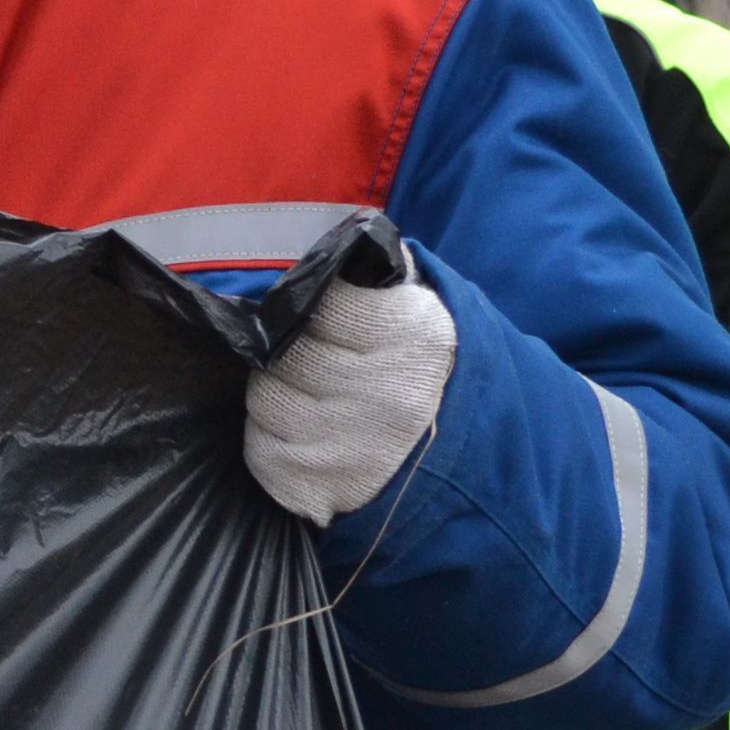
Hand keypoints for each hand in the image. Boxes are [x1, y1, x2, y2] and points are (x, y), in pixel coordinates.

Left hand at [242, 266, 457, 523]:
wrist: (469, 463)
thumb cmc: (425, 373)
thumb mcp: (423, 310)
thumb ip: (377, 273)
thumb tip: (335, 242)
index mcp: (413, 336)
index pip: (317, 301)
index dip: (311, 308)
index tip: (324, 318)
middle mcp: (383, 394)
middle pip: (283, 353)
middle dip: (289, 352)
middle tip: (314, 359)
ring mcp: (349, 446)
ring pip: (264, 397)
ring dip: (278, 393)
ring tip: (315, 398)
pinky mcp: (316, 487)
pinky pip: (260, 447)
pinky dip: (274, 438)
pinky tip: (310, 435)